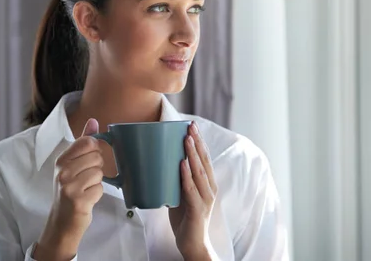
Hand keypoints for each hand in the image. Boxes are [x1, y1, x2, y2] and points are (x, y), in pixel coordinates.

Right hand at [34, 119, 103, 260]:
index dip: (94, 151)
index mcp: (61, 160)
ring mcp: (69, 187)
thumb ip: (83, 142)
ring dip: (97, 183)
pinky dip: (97, 195)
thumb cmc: (70, 190)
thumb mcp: (72, 164)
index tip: (87, 161)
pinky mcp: (78, 201)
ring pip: (99, 173)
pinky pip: (100, 189)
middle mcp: (62, 172)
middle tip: (85, 179)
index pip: (88, 142)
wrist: (61, 222)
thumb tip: (93, 121)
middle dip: (97, 168)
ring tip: (85, 189)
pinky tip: (86, 199)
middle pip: (97, 157)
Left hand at [169, 122, 217, 259]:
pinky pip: (191, 189)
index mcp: (207, 184)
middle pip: (204, 161)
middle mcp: (210, 188)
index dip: (200, 142)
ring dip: (192, 154)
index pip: (205, 158)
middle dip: (197, 142)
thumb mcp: (181, 194)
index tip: (193, 126)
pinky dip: (186, 176)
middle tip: (191, 126)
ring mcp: (205, 199)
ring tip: (186, 139)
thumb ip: (177, 180)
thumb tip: (161, 163)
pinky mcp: (198, 209)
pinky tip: (182, 164)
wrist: (193, 244)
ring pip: (199, 172)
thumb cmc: (186, 219)